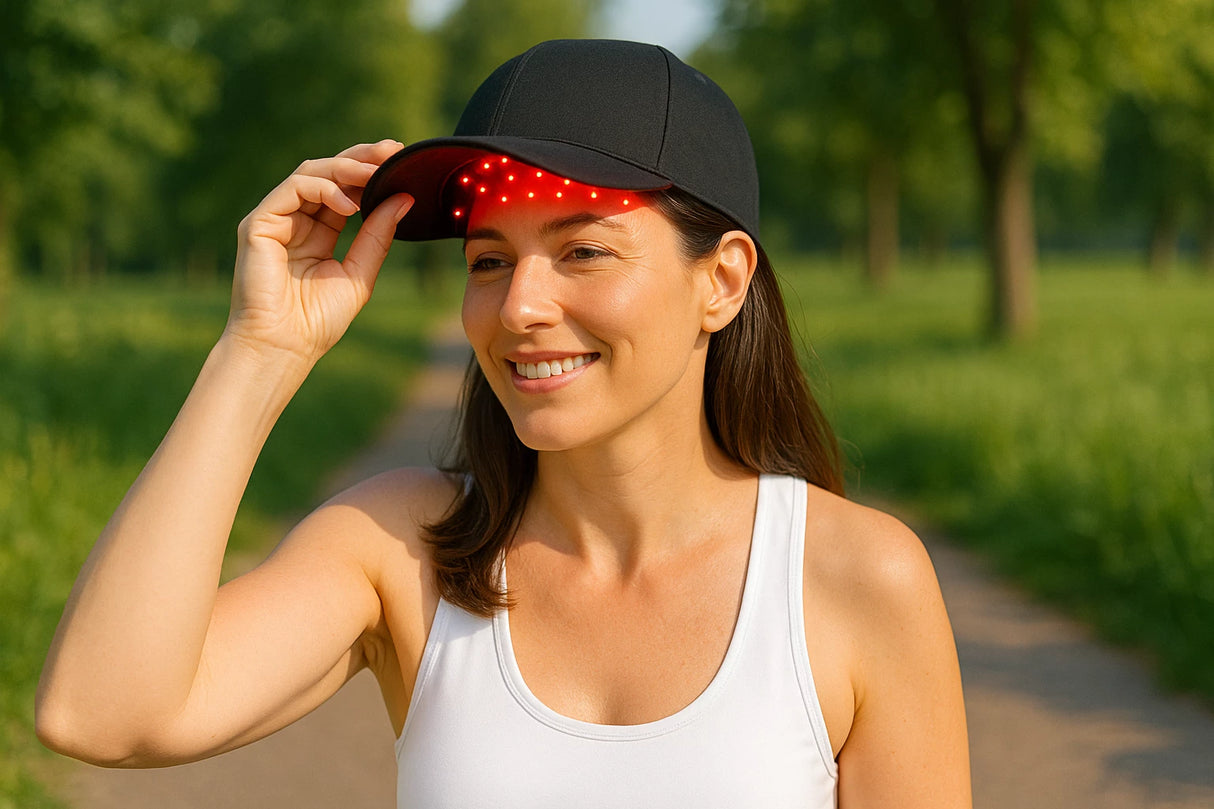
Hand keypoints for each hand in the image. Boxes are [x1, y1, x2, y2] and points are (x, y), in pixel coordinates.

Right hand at [225, 140, 413, 366]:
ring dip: (347, 168)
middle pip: (329, 173)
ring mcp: (276, 219)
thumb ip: (378, 236)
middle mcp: (296, 220)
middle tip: (393, 150)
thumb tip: (405, 199)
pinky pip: (293, 189)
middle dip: (362, 158)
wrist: (284, 347)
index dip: (371, 172)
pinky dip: (324, 189)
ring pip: (311, 173)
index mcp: (319, 231)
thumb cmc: (318, 321)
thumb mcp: (359, 273)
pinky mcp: (259, 223)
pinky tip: (350, 204)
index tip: (401, 159)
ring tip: (376, 174)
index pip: (346, 190)